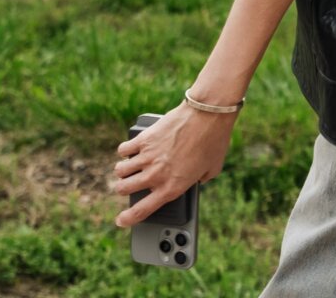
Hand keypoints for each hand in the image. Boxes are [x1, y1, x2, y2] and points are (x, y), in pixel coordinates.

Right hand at [111, 103, 235, 227]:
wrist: (208, 114)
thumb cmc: (214, 141)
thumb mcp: (212, 169)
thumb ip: (200, 179)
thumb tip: (197, 177)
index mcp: (172, 187)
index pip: (142, 210)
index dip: (128, 219)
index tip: (121, 221)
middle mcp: (156, 175)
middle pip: (124, 189)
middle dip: (124, 189)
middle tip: (127, 186)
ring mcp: (147, 156)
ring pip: (121, 171)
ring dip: (123, 171)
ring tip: (128, 168)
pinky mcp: (144, 138)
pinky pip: (124, 150)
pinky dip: (125, 151)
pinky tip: (129, 150)